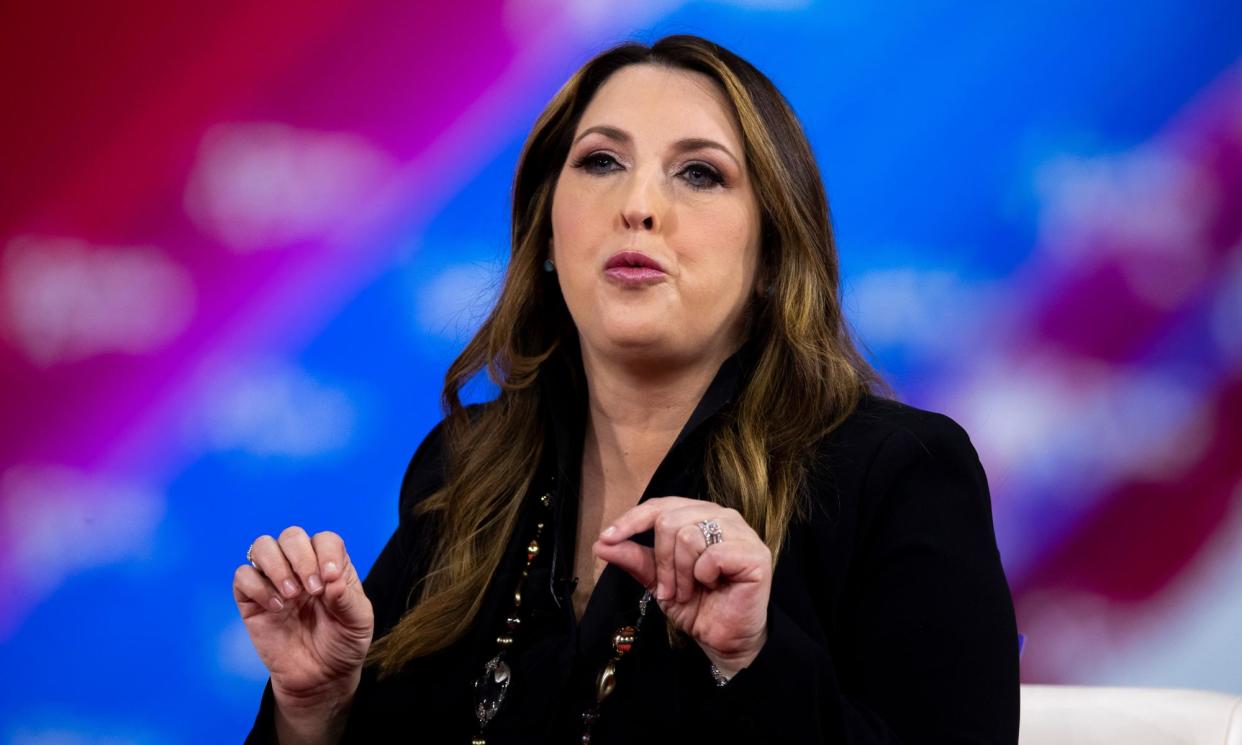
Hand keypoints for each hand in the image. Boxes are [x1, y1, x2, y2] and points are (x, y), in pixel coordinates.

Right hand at [233, 527, 372, 714]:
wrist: (320, 678)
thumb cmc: (342, 644)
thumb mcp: (358, 622)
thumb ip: (348, 599)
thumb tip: (331, 580)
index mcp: (330, 566)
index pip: (325, 540)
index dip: (326, 553)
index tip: (330, 579)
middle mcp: (301, 567)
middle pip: (291, 535)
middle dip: (301, 558)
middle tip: (312, 590)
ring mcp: (275, 581)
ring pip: (262, 546)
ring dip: (276, 566)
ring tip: (291, 595)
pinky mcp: (252, 601)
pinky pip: (242, 576)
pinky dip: (257, 586)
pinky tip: (276, 607)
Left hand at [593, 497, 770, 675]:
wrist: (724, 639)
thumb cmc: (697, 605)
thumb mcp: (657, 580)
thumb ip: (634, 559)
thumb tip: (601, 543)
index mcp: (699, 515)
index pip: (660, 505)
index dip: (631, 520)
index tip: (608, 539)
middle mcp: (721, 516)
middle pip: (670, 520)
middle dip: (661, 562)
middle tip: (669, 589)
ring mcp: (741, 532)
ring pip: (689, 535)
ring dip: (681, 573)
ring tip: (690, 591)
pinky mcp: (754, 554)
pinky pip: (713, 555)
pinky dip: (704, 576)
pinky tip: (714, 585)